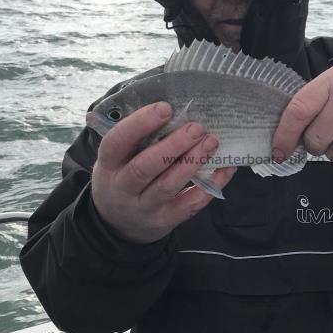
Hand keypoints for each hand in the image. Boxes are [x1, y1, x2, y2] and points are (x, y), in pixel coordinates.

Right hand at [91, 102, 236, 243]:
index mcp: (108, 164)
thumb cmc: (123, 177)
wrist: (117, 224)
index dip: (139, 124)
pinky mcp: (164, 220)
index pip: (117, 142)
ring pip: (168, 185)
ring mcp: (143, 207)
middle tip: (197, 127)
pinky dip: (209, 186)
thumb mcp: (117, 159)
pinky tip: (224, 169)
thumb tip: (175, 110)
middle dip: (174, 145)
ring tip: (211, 142)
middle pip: (146, 167)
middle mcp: (122, 187)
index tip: (165, 108)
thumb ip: (137, 139)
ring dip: (192, 162)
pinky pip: (189, 205)